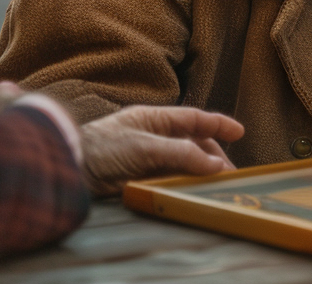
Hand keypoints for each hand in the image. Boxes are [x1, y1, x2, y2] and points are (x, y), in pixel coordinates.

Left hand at [80, 105, 245, 196]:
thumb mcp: (147, 147)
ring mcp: (148, 159)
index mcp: (156, 119)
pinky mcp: (141, 179)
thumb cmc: (104, 147)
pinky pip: (170, 181)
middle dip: (213, 157)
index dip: (218, 124)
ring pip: (184, 165)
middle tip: (230, 175)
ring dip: (200, 174)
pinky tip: (193, 194)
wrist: (72, 168)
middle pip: (193, 144)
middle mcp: (155, 137)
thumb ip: (182, 154)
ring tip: (215, 187)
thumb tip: (215, 165)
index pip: (194, 119)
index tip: (240, 132)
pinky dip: (184, 186)